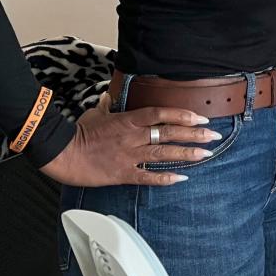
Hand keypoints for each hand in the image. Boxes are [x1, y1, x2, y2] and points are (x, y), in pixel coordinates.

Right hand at [40, 97, 217, 186]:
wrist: (62, 152)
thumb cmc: (78, 132)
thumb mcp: (96, 113)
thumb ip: (108, 106)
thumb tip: (110, 97)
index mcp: (129, 120)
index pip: (162, 113)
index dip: (184, 115)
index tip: (201, 117)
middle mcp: (133, 136)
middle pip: (169, 132)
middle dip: (194, 133)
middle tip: (214, 136)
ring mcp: (129, 155)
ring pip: (164, 152)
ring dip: (187, 153)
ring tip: (206, 154)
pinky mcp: (122, 173)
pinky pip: (148, 176)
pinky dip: (165, 178)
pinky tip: (181, 178)